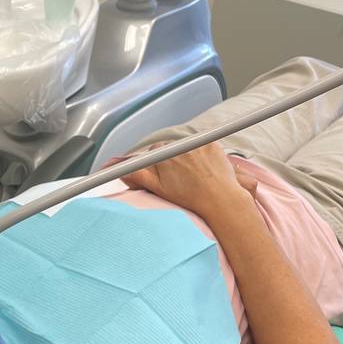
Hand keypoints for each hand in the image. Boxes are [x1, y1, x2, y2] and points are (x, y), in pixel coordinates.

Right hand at [122, 143, 247, 220]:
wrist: (220, 200)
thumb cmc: (190, 198)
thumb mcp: (159, 189)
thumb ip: (139, 176)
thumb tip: (122, 170)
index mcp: (163, 156)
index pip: (153, 153)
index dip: (157, 163)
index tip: (162, 171)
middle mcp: (178, 146)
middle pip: (169, 149)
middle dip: (172, 159)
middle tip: (180, 177)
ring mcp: (197, 143)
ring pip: (185, 147)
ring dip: (187, 157)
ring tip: (195, 175)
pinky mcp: (211, 143)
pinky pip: (202, 144)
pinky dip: (203, 154)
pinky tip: (206, 169)